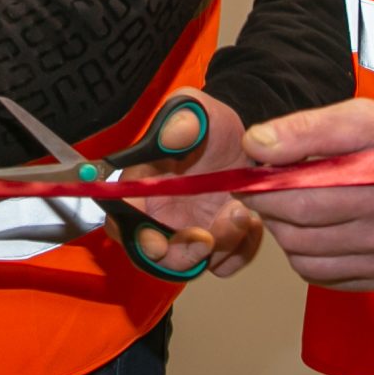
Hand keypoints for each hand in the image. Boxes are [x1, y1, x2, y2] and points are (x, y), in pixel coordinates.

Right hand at [123, 89, 263, 278]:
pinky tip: (251, 223)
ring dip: (219, 247)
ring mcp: (190, 234)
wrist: (247, 142)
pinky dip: (240, 250)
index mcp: (142, 187)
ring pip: (195, 262)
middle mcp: (160, 217)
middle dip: (181, 254)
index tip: (157, 243)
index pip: (121, 220)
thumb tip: (168, 138)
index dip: (135, 236)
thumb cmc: (211, 127)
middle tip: (207, 238)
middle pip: (155, 256)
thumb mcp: (198, 112)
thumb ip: (182, 120)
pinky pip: (225, 263)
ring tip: (242, 215)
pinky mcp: (219, 245)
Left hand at [235, 98, 373, 291]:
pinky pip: (323, 276)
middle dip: (270, 213)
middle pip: (299, 236)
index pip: (302, 204)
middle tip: (264, 192)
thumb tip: (254, 145)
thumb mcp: (360, 117)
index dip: (263, 193)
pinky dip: (306, 255)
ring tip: (291, 208)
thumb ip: (306, 129)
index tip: (247, 180)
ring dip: (285, 235)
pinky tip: (314, 229)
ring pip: (305, 261)